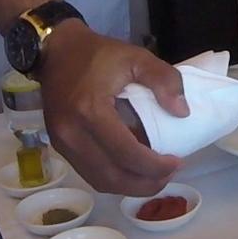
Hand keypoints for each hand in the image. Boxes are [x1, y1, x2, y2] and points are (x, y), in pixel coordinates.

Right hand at [36, 22, 188, 194]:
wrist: (55, 51)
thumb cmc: (97, 54)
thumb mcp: (136, 57)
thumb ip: (164, 79)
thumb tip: (182, 113)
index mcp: (91, 111)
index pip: (126, 153)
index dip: (154, 166)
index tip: (177, 162)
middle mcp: (73, 133)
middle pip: (112, 176)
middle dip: (145, 184)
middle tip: (169, 175)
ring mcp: (62, 142)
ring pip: (99, 181)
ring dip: (129, 186)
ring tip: (154, 178)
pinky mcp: (59, 146)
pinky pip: (89, 173)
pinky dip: (113, 179)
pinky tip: (131, 170)